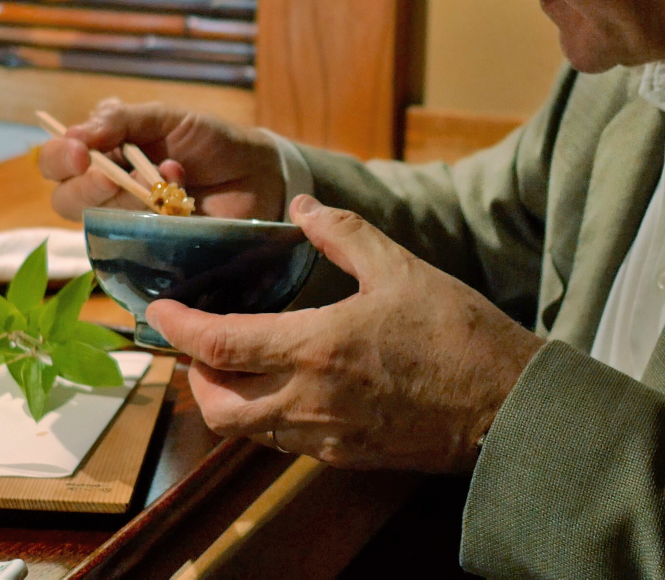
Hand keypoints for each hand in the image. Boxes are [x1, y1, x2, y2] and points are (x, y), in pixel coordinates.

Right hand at [36, 98, 286, 221]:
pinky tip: (182, 190)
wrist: (258, 172)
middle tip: (104, 175)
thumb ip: (122, 120)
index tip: (79, 150)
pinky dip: (157, 213)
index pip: (58, 160)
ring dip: (123, 196)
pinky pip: (135, 242)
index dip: (60, 156)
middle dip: (81, 186)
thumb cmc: (208, 140)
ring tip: (162, 175)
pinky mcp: (154, 246)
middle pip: (65, 198)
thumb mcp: (165, 117)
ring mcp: (131, 221)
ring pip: (96, 222)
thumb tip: (76, 132)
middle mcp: (110, 189)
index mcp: (105, 153)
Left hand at [147, 195, 544, 472]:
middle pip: (217, 405)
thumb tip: (303, 207)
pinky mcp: (345, 457)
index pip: (218, 346)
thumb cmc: (457, 332)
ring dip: (228, 399)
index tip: (158, 311)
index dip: (178, 330)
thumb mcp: (400, 267)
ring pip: (246, 431)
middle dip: (194, 376)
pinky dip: (267, 417)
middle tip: (197, 343)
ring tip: (236, 364)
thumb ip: (342, 233)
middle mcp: (309, 401)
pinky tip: (286, 387)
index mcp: (315, 347)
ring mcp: (325, 437)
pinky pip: (285, 443)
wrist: (506, 406)